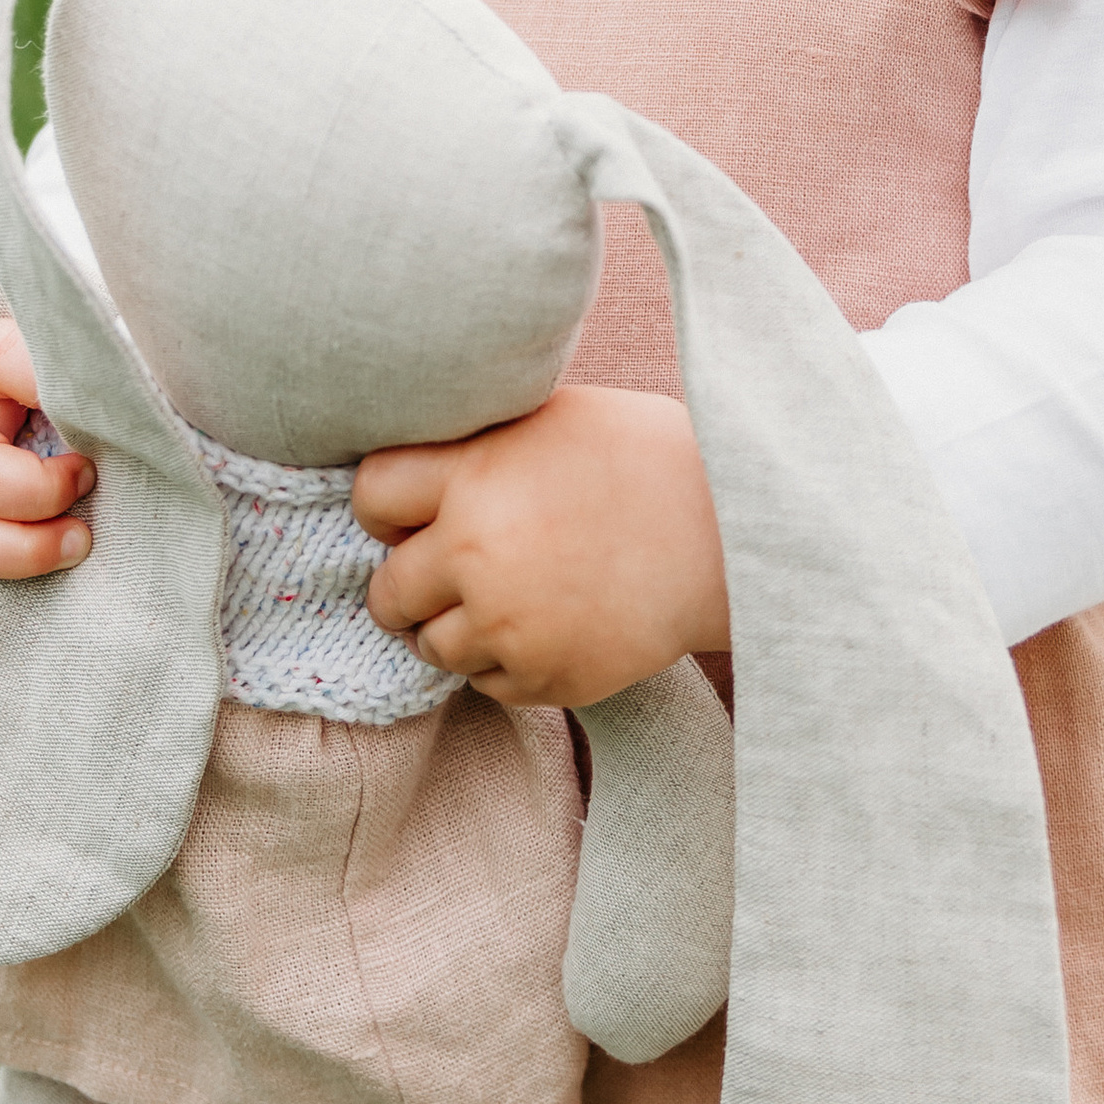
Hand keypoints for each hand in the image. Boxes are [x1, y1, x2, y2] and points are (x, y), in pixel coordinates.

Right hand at [0, 318, 94, 629]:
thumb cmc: (41, 368)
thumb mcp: (59, 350)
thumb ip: (91, 368)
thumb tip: (155, 396)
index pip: (2, 361)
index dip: (54, 394)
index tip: (100, 414)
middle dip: (40, 499)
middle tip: (91, 488)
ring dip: (23, 555)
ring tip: (79, 545)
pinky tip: (33, 610)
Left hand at [354, 386, 728, 710]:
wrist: (733, 536)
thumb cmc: (645, 459)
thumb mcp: (550, 419)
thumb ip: (476, 449)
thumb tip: (416, 469)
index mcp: (474, 476)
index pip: (369, 497)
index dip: (385, 508)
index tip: (408, 514)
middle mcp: (476, 553)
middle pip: (386, 591)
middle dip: (410, 584)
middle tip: (449, 571)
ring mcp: (508, 625)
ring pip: (431, 648)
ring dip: (455, 628)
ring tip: (507, 598)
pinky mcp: (544, 678)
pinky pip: (486, 684)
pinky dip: (505, 661)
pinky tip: (548, 624)